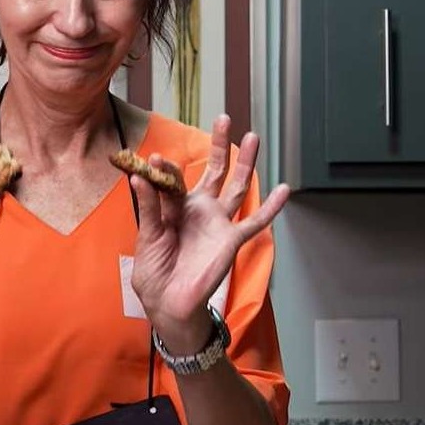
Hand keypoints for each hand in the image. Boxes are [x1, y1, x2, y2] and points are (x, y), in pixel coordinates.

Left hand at [128, 115, 289, 353]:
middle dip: (219, 145)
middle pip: (214, 171)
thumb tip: (140, 176)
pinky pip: (255, 222)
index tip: (154, 159)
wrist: (169, 306)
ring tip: (253, 137)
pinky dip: (272, 207)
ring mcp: (217, 224)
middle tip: (223, 118)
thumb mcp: (146, 238)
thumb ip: (148, 208)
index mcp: (174, 209)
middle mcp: (199, 211)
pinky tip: (285, 189)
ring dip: (245, 163)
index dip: (165, 169)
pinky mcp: (231, 241)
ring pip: (237, 187)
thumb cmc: (155, 275)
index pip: (172, 180)